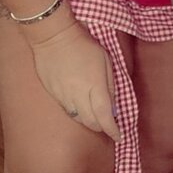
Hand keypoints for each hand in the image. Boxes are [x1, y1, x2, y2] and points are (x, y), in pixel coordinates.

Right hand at [28, 20, 120, 142]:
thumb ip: (110, 85)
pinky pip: (67, 110)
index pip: (104, 116)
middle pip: (91, 122)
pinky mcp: (53, 94)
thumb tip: (113, 107)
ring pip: (78, 119)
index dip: (112, 130)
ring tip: (95, 116)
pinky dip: (77, 113)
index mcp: (94, 85)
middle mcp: (78, 95)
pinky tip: (81, 107)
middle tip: (108, 124)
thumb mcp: (105, 59)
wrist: (53, 36)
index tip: (119, 136)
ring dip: (89, 121)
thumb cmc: (84, 44)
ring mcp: (63, 96)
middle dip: (102, 127)